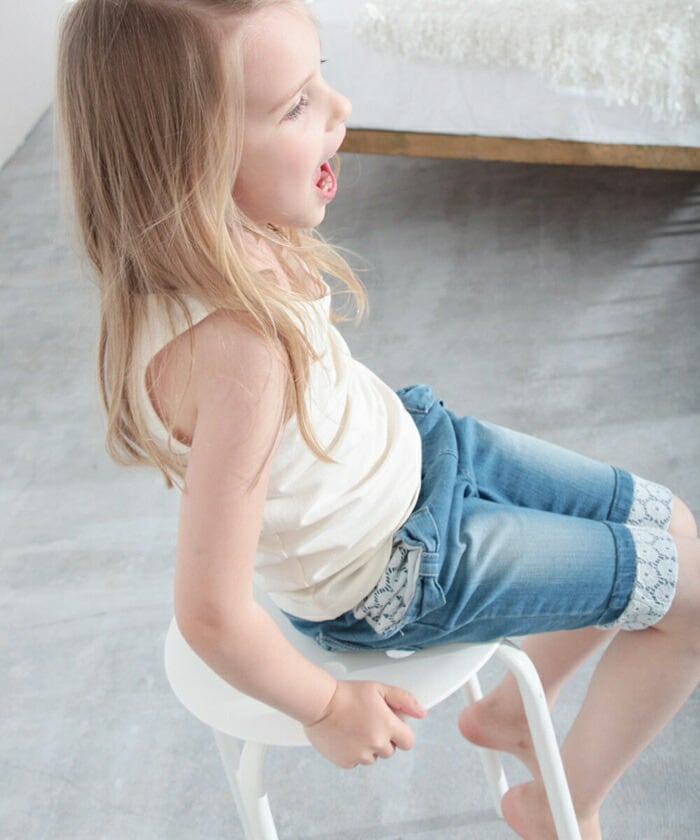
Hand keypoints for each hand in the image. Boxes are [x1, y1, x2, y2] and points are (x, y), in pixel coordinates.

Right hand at [303, 679, 426, 767]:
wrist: (319, 703)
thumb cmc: (347, 694)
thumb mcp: (378, 688)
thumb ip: (403, 699)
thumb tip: (422, 712)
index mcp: (388, 726)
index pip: (408, 741)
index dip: (400, 733)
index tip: (390, 725)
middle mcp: (376, 744)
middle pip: (390, 750)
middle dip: (383, 739)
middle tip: (368, 722)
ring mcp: (360, 755)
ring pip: (372, 757)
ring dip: (367, 747)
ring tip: (354, 728)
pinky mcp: (345, 762)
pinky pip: (355, 761)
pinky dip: (352, 752)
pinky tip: (345, 736)